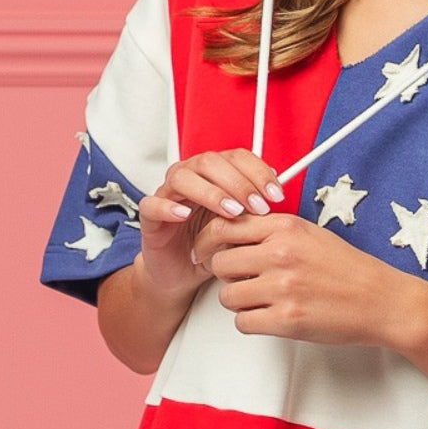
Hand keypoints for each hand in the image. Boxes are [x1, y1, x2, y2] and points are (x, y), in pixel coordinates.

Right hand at [137, 148, 284, 298]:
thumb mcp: (242, 225)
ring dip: (210, 192)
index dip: (257, 171)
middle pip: (209, 162)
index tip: (275, 194)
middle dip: (238, 182)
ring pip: (182, 177)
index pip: (235, 157)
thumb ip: (254, 207)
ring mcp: (168, 195)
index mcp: (214, 173)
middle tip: (257, 206)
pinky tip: (184, 215)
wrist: (184, 271)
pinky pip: (152, 204)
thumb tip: (277, 194)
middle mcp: (190, 177)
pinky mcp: (150, 217)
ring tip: (231, 212)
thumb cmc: (212, 244)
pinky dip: (168, 207)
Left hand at [195, 211, 417, 348]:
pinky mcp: (286, 320)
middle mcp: (281, 254)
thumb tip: (232, 237)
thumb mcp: (310, 234)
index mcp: (286, 227)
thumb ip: (272, 232)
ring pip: (227, 295)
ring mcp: (283, 287)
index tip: (210, 252)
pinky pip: (243, 322)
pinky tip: (270, 316)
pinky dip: (252, 321)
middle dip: (226, 275)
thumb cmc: (349, 270)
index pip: (224, 227)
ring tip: (262, 300)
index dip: (210, 242)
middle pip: (220, 262)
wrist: (382, 300)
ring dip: (239, 301)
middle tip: (241, 280)